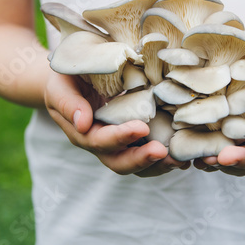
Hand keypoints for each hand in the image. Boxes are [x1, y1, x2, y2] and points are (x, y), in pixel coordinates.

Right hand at [44, 72, 189, 176]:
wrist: (72, 80)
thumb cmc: (65, 79)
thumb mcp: (60, 85)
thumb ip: (68, 103)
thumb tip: (82, 123)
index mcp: (82, 133)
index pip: (100, 141)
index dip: (120, 137)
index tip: (141, 127)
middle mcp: (102, 144)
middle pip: (120, 162)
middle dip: (142, 159)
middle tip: (163, 152)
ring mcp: (119, 143)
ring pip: (137, 164)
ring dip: (158, 164)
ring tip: (180, 159)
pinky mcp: (134, 137)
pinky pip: (148, 151)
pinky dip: (165, 156)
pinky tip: (183, 152)